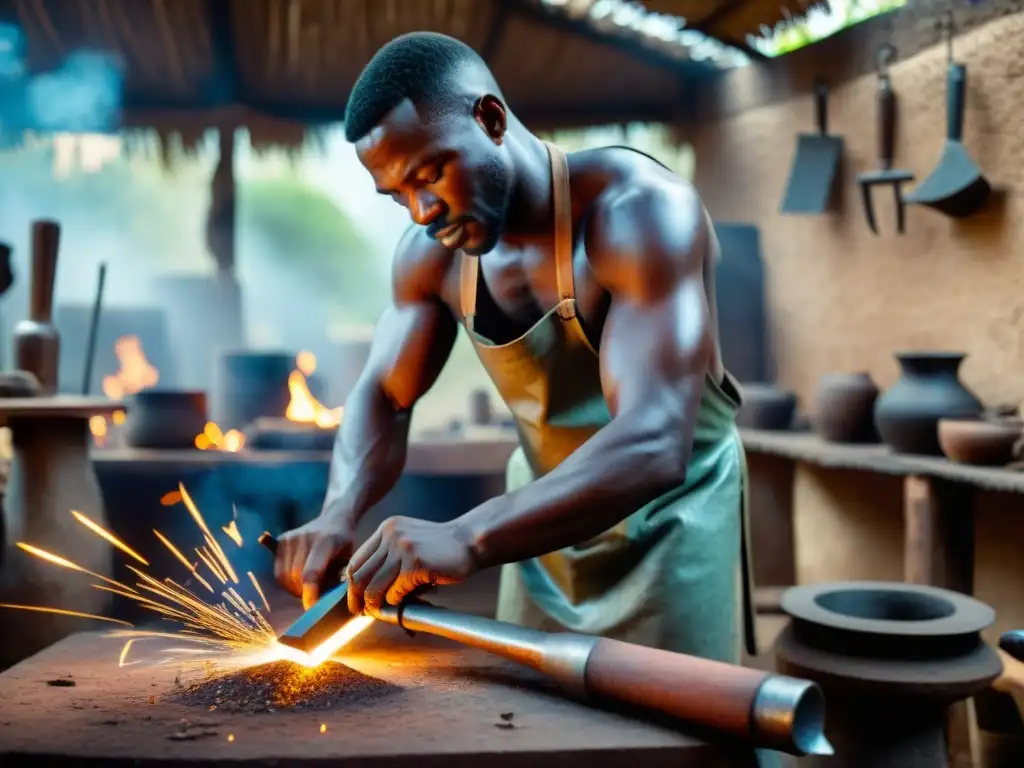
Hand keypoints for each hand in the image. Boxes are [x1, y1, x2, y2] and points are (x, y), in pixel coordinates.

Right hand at [274, 513, 355, 609]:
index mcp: (326, 541)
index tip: (313, 608)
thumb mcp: (349, 560)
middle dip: (303, 593)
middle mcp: (306, 537)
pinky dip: (286, 582)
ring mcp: (292, 537)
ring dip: (293, 589)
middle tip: (314, 598)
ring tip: (307, 589)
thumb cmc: (344, 544)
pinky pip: (278, 571)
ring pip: (284, 576)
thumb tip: (327, 605)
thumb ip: (338, 580)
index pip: (311, 574)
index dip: (310, 595)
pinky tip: (298, 580)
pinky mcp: (282, 540)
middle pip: (295, 577)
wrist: (335, 518)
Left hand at [345, 516, 477, 615]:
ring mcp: (403, 548)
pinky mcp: (416, 563)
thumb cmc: (442, 548)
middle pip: (360, 573)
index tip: (355, 598)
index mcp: (387, 529)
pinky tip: (404, 601)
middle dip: (356, 597)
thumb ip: (389, 558)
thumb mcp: (410, 542)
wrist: (471, 540)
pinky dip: (396, 601)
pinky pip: (396, 591)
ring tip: (377, 612)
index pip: (357, 559)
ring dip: (374, 603)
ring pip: (375, 585)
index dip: (352, 583)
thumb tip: (368, 590)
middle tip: (359, 611)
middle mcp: (391, 535)